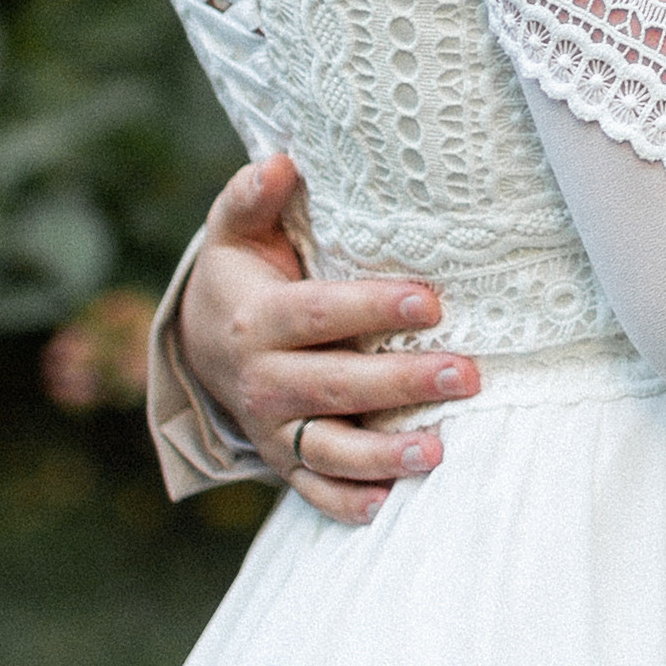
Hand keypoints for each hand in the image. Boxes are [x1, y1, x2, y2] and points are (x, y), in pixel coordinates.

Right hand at [178, 157, 481, 524]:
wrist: (198, 342)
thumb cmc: (242, 275)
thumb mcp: (236, 233)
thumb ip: (252, 197)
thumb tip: (280, 161)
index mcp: (255, 319)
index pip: (319, 313)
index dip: (372, 308)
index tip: (429, 302)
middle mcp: (261, 379)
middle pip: (335, 385)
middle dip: (401, 383)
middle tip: (468, 375)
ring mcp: (271, 427)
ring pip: (328, 448)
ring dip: (382, 455)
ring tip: (438, 451)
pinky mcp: (282, 460)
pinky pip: (313, 489)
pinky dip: (346, 502)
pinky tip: (389, 504)